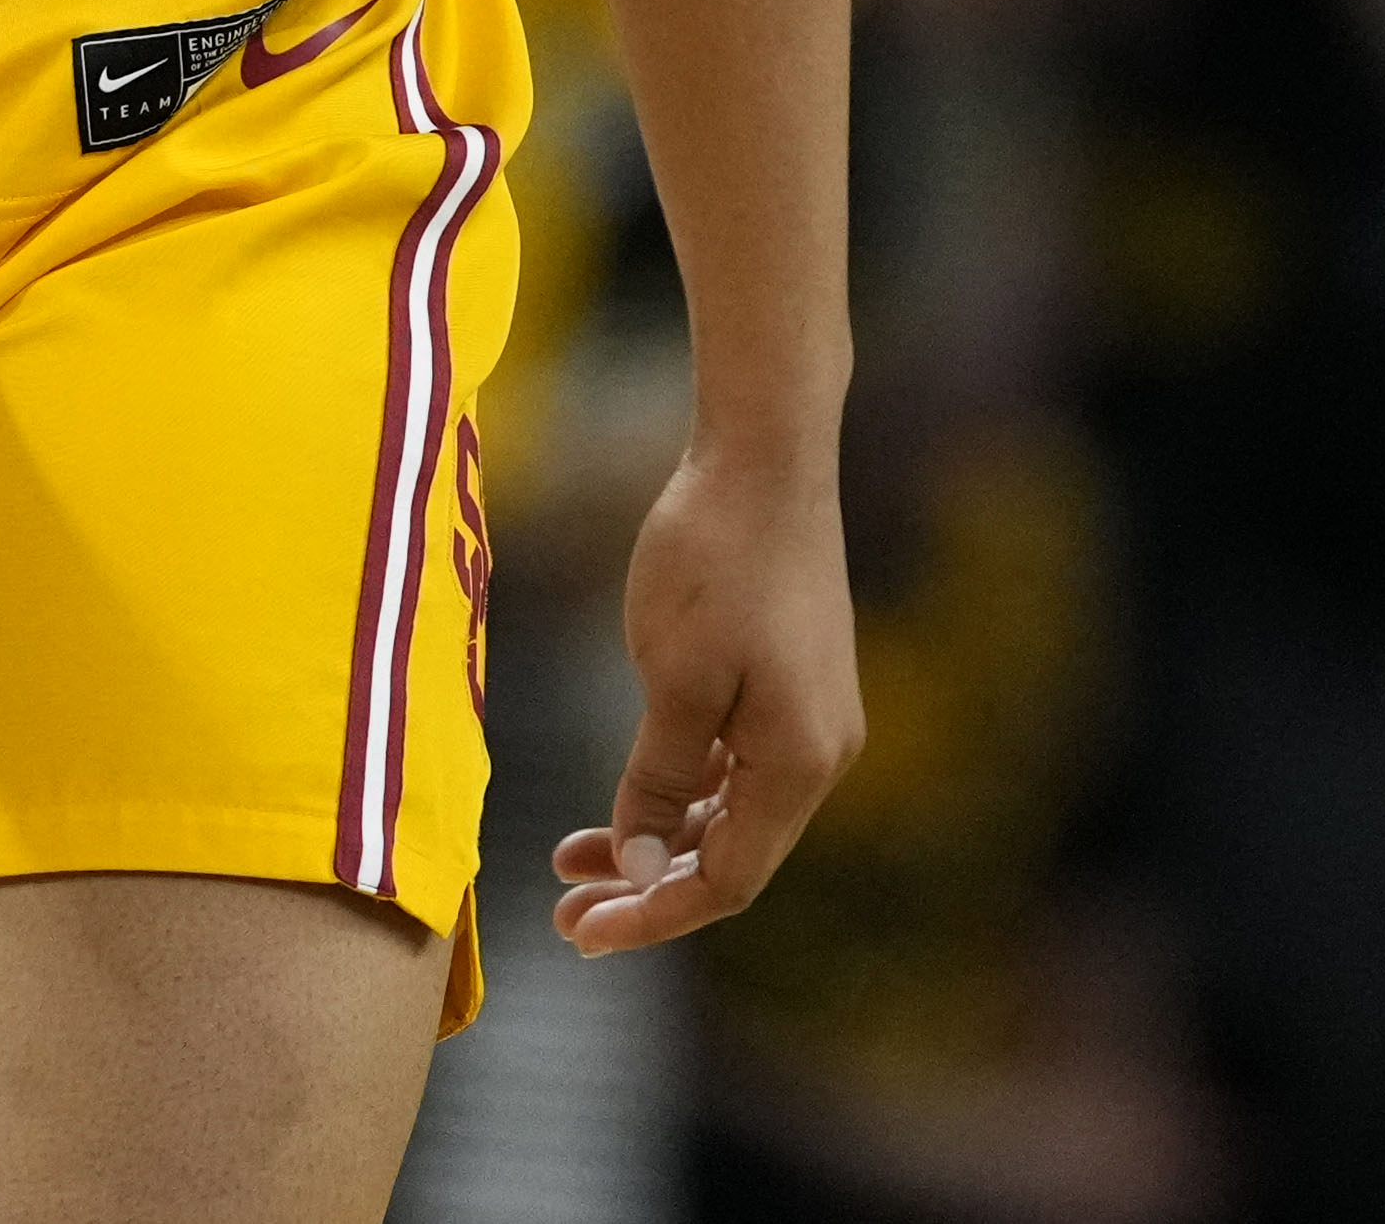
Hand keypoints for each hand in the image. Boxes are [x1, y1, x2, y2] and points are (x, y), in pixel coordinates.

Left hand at [553, 436, 858, 954]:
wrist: (764, 453)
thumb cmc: (716, 558)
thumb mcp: (674, 677)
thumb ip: (661, 779)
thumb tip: (645, 866)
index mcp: (799, 762)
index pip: (725, 880)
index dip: (651, 914)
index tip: (577, 931)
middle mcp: (820, 754)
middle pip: (731, 856)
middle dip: (647, 888)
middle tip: (564, 914)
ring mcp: (809, 718)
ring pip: (730, 813)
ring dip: (658, 840)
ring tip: (571, 857)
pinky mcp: (791, 685)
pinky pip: (736, 766)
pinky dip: (681, 789)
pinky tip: (628, 795)